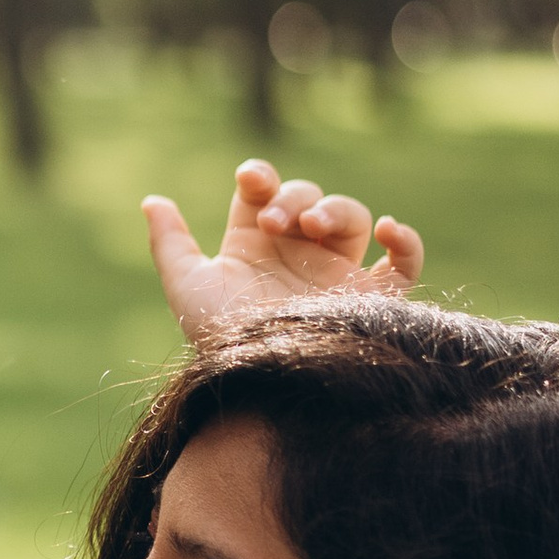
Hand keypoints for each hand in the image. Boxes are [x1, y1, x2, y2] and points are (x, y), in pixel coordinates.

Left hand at [145, 159, 422, 348]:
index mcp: (253, 244)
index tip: (252, 181)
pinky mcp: (371, 299)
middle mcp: (296, 253)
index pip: (262, 191)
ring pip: (352, 217)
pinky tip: (388, 229)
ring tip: (314, 225)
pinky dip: (406, 242)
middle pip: (306, 197)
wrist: (265, 381)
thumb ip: (170, 244)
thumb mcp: (188, 287)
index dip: (260, 177)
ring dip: (335, 209)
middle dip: (292, 198)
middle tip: (275, 221)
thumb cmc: (222, 338)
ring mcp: (335, 272)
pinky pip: (404, 265)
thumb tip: (152, 201)